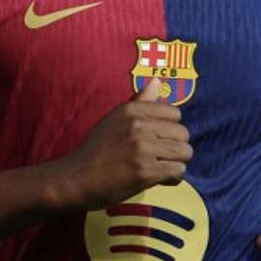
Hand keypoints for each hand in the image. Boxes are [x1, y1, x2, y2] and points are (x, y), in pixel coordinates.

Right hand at [57, 78, 191, 210]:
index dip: (170, 129)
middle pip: (183, 133)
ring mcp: (142, 149)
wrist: (76, 179)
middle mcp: (138, 126)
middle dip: (176, 147)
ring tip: (163, 168)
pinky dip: (173, 178)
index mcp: (132, 110)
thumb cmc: (97, 149)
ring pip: (184, 152)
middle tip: (161, 157)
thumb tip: (156, 80)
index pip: (175, 113)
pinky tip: (161, 179)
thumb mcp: (115, 119)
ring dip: (177, 163)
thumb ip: (139, 102)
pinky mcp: (145, 172)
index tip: (159, 139)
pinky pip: (178, 171)